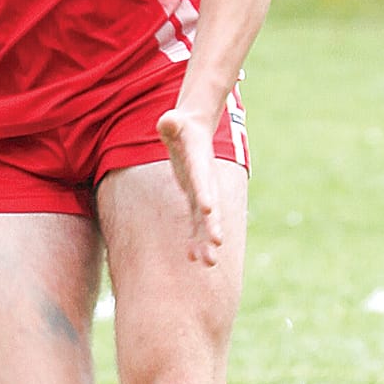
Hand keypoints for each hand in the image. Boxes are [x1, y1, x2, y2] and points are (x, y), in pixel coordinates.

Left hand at [157, 106, 222, 265]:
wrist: (195, 134)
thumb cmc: (181, 127)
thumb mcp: (174, 123)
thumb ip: (170, 124)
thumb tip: (167, 121)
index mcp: (199, 165)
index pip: (202, 180)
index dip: (205, 194)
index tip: (209, 210)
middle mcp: (205, 184)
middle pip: (210, 207)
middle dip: (212, 226)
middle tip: (216, 244)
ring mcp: (202, 194)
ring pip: (206, 222)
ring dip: (206, 242)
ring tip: (207, 262)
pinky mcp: (196, 201)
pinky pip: (197, 224)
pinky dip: (196, 239)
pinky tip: (193, 258)